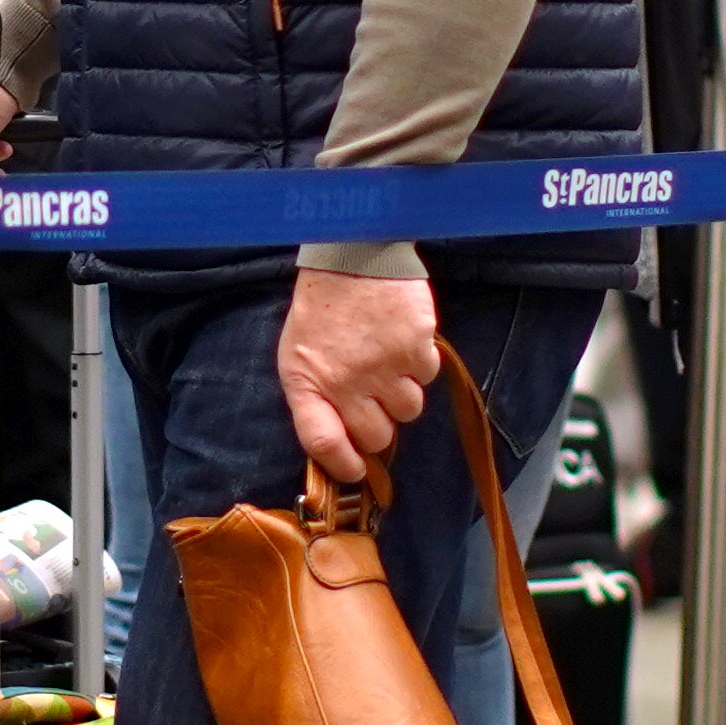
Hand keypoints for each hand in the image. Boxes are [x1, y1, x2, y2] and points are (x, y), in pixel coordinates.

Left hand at [277, 267, 442, 494]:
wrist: (352, 255)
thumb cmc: (321, 310)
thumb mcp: (297, 356)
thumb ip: (314, 400)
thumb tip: (340, 446)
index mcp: (308, 383)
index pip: (324, 444)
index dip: (343, 465)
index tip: (356, 470)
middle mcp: (346, 381)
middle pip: (378, 437)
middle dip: (379, 424)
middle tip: (374, 399)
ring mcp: (383, 366)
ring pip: (409, 411)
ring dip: (402, 393)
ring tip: (387, 362)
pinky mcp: (415, 346)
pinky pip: (428, 376)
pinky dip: (420, 364)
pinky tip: (402, 340)